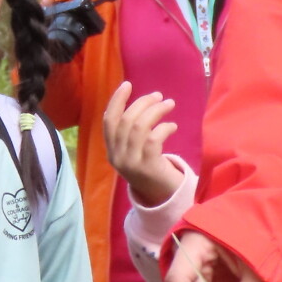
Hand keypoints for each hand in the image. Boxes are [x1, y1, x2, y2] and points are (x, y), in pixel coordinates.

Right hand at [102, 81, 181, 206]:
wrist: (162, 196)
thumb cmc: (149, 167)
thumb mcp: (133, 151)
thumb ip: (130, 132)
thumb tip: (141, 102)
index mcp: (111, 151)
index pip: (108, 121)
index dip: (116, 101)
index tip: (127, 85)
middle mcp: (118, 157)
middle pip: (126, 121)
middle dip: (142, 103)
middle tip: (158, 96)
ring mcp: (132, 163)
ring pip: (138, 127)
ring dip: (156, 111)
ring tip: (169, 104)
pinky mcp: (148, 167)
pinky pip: (153, 140)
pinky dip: (164, 128)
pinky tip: (173, 126)